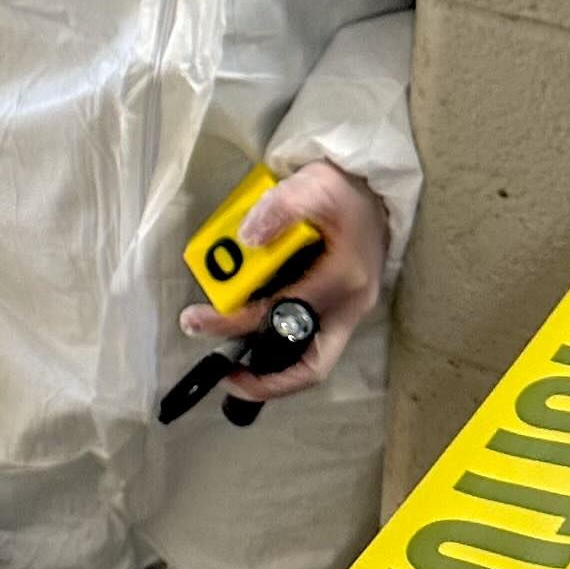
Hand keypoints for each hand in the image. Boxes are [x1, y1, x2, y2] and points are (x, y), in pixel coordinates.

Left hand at [180, 161, 388, 404]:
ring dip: (273, 371)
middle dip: (266, 381)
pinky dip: (280, 350)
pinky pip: (309, 343)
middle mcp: (350, 305)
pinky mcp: (341, 309)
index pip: (280, 317)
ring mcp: (348, 311)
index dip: (234, 324)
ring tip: (231, 366)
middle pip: (313, 366)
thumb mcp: (312, 187)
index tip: (196, 320)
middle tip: (224, 377)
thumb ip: (280, 208)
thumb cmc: (342, 189)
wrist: (373, 188)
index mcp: (342, 279)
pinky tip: (248, 341)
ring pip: (314, 361)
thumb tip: (248, 239)